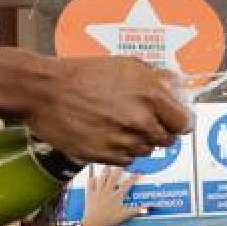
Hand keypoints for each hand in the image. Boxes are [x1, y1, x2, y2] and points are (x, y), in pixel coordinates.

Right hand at [0, 49, 193, 165]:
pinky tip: (105, 135)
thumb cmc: (82, 74)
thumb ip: (157, 78)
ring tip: (116, 124)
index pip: (184, 124)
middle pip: (167, 141)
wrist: (42, 89)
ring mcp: (123, 140)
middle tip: (139, 122)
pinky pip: (125, 160)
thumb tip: (178, 87)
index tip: (174, 123)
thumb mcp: (126, 65)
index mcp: (152, 96)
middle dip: (158, 132)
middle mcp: (141, 121)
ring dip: (137, 142)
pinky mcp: (104, 155)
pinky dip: (119, 151)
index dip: (179, 123)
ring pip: (146, 151)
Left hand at [81, 167, 146, 225]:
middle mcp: (108, 192)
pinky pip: (90, 185)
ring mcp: (98, 192)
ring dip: (105, 172)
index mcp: (117, 196)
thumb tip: (148, 208)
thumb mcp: (124, 215)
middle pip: (113, 179)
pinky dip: (91, 180)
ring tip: (107, 166)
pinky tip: (93, 176)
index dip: (133, 178)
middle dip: (117, 171)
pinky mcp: (90, 195)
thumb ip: (136, 210)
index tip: (137, 173)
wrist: (94, 222)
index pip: (127, 185)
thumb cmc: (110, 219)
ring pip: (102, 180)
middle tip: (120, 166)